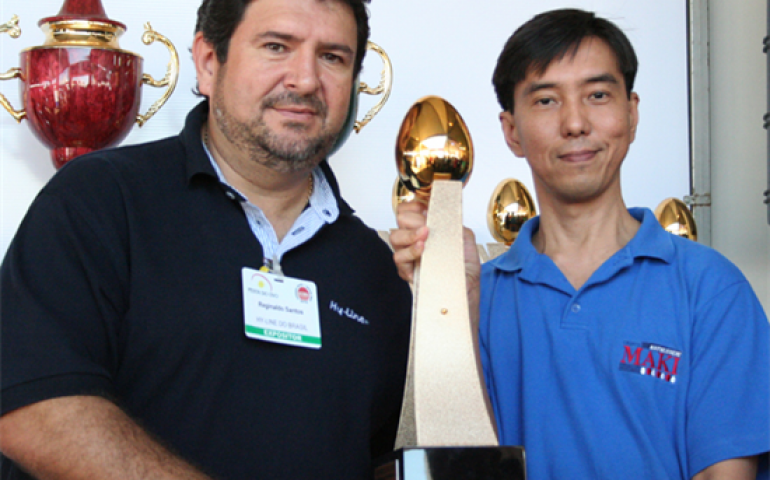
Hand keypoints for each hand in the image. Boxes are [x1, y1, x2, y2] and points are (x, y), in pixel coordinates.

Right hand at [390, 200, 481, 323]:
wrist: (467, 292)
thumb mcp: (465, 238)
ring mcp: (410, 255)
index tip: (424, 207)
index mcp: (428, 229)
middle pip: (400, 219)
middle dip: (412, 219)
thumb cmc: (465, 269)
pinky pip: (399, 258)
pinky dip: (410, 251)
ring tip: (425, 238)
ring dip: (410, 235)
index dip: (415, 204)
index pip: (411, 208)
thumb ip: (452, 221)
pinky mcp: (407, 272)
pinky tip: (422, 250)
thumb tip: (438, 209)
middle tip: (426, 227)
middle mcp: (415, 240)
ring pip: (395, 236)